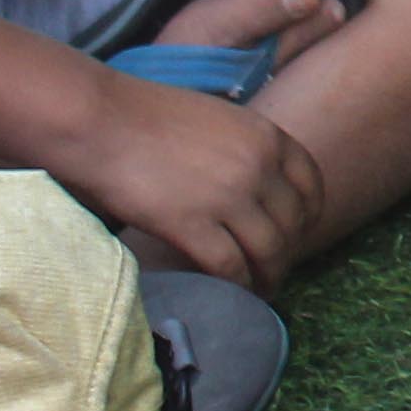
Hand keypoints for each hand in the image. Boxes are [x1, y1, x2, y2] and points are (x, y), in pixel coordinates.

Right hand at [56, 71, 322, 293]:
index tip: (300, 232)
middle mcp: (259, 166)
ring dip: (269, 276)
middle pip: (292, 222)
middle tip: (275, 268)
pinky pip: (230, 267)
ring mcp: (229, 197)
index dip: (309, 214)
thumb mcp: (217, 120)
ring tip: (260, 290)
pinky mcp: (192, 225)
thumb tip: (253, 182)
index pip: (311, 183)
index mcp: (267, 136)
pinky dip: (238, 286)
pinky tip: (233, 294)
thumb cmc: (145, 116)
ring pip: (268, 250)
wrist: (100, 121)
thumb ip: (243, 149)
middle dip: (288, 251)